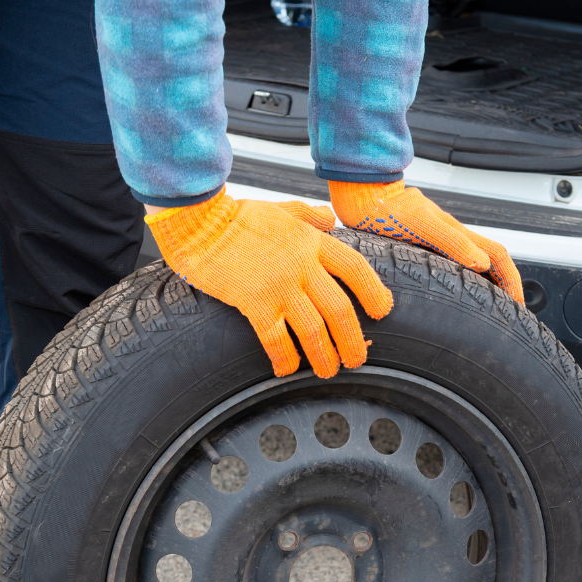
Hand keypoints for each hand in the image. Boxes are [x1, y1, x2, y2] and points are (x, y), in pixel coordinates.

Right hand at [145, 191, 392, 378]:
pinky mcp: (254, 303)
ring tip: (329, 372)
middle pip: (340, 308)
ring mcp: (278, 286)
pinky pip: (276, 339)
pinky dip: (284, 358)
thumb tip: (330, 219)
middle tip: (357, 359)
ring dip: (325, 356)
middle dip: (352, 339)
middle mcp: (301, 265)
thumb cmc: (236, 217)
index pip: (355, 269)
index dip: (374, 292)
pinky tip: (286, 370)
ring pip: (314, 329)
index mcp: (311, 242)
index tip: (382, 311)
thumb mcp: (281, 209)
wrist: (199, 222)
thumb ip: (309, 216)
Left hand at [329, 181, 523, 303]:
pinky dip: (464, 281)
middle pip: (491, 262)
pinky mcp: (423, 245)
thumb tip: (483, 264)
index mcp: (457, 235)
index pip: (498, 258)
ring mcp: (439, 241)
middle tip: (510, 314)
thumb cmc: (386, 210)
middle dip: (505, 286)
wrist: (362, 196)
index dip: (512, 282)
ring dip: (487, 285)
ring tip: (489, 308)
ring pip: (473, 264)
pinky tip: (455, 292)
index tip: (518, 306)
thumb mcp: (421, 226)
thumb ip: (453, 242)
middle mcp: (452, 238)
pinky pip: (452, 265)